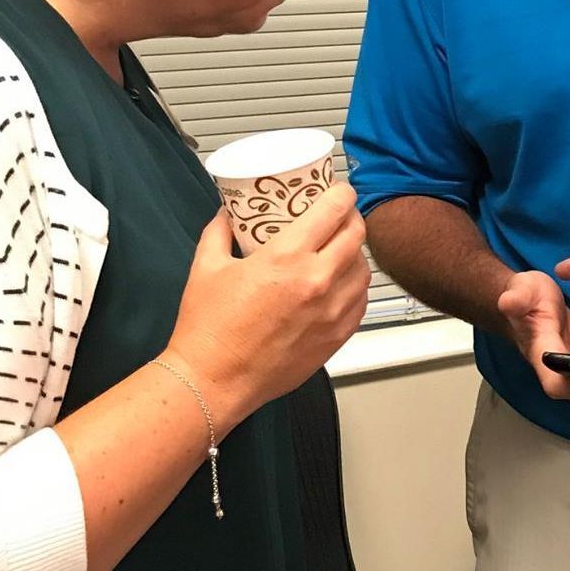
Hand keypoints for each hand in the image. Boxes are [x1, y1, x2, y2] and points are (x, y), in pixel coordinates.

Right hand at [165, 185, 370, 428]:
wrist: (215, 380)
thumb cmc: (209, 328)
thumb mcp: (206, 266)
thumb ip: (219, 232)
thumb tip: (227, 213)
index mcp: (287, 257)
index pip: (334, 210)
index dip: (341, 193)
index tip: (338, 190)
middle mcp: (318, 281)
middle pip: (356, 235)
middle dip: (351, 218)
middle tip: (338, 216)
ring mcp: (332, 311)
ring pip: (364, 269)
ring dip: (355, 253)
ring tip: (340, 250)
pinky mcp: (337, 337)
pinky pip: (361, 302)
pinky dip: (355, 287)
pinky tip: (341, 283)